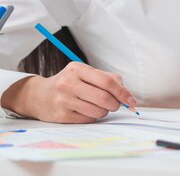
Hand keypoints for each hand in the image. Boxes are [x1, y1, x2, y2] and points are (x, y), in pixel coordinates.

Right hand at [1, 62, 136, 123]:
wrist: (39, 96)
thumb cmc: (70, 83)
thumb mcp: (86, 74)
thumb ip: (108, 79)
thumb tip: (128, 95)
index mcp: (78, 69)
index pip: (107, 81)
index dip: (123, 92)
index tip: (131, 101)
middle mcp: (69, 83)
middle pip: (104, 97)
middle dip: (115, 104)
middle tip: (116, 105)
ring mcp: (63, 100)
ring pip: (97, 111)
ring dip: (105, 111)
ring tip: (100, 107)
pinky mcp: (60, 115)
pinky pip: (87, 119)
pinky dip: (93, 117)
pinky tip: (88, 111)